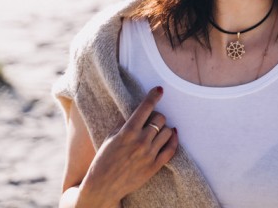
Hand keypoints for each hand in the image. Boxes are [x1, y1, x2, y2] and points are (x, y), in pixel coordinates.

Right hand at [78, 86, 177, 206]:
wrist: (103, 186)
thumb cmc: (104, 159)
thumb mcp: (110, 137)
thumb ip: (124, 123)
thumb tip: (138, 109)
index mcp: (127, 132)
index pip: (145, 108)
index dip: (153, 96)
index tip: (159, 90)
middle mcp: (140, 142)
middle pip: (160, 118)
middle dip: (156, 116)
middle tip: (151, 120)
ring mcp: (149, 154)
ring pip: (168, 131)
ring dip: (164, 128)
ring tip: (157, 131)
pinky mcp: (155, 166)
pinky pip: (172, 148)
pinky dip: (174, 139)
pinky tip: (172, 135)